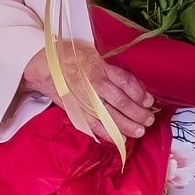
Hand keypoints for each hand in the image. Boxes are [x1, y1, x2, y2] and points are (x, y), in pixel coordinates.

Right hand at [20, 41, 155, 142]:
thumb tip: (136, 83)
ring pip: (109, 116)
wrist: (45, 67)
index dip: (139, 94)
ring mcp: (83, 99)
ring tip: (140, 131)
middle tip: (149, 120)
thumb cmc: (72, 58)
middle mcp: (92, 84)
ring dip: (127, 125)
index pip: (124, 82)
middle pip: (120, 102)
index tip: (149, 101)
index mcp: (98, 67)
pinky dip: (108, 133)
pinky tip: (121, 139)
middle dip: (137, 113)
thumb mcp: (94, 55)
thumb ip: (113, 68)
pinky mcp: (76, 111)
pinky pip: (94, 125)